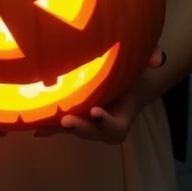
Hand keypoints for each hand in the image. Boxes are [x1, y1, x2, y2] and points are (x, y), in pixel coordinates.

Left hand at [33, 44, 166, 143]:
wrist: (121, 76)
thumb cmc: (132, 69)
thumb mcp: (142, 61)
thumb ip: (150, 57)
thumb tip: (159, 59)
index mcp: (122, 114)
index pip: (117, 127)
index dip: (106, 122)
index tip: (95, 111)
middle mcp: (103, 123)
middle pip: (92, 133)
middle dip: (80, 128)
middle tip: (67, 120)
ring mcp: (87, 121)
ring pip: (74, 130)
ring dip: (60, 129)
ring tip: (45, 123)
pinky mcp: (72, 115)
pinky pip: (59, 125)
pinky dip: (45, 126)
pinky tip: (32, 125)